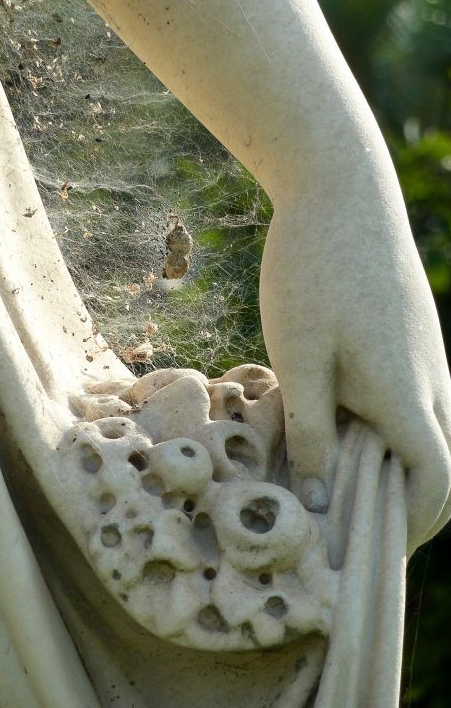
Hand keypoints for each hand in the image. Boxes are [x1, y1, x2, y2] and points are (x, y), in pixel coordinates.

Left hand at [260, 189, 450, 553]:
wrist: (341, 189)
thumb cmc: (313, 272)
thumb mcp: (298, 357)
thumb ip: (311, 430)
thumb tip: (316, 496)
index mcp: (409, 395)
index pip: (434, 486)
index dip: (408, 526)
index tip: (365, 548)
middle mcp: (433, 380)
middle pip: (438, 463)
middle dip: (400, 500)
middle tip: (344, 516)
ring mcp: (428, 353)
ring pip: (424, 428)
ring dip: (389, 460)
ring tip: (332, 469)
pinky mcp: (413, 333)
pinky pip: (412, 396)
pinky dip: (385, 422)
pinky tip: (336, 412)